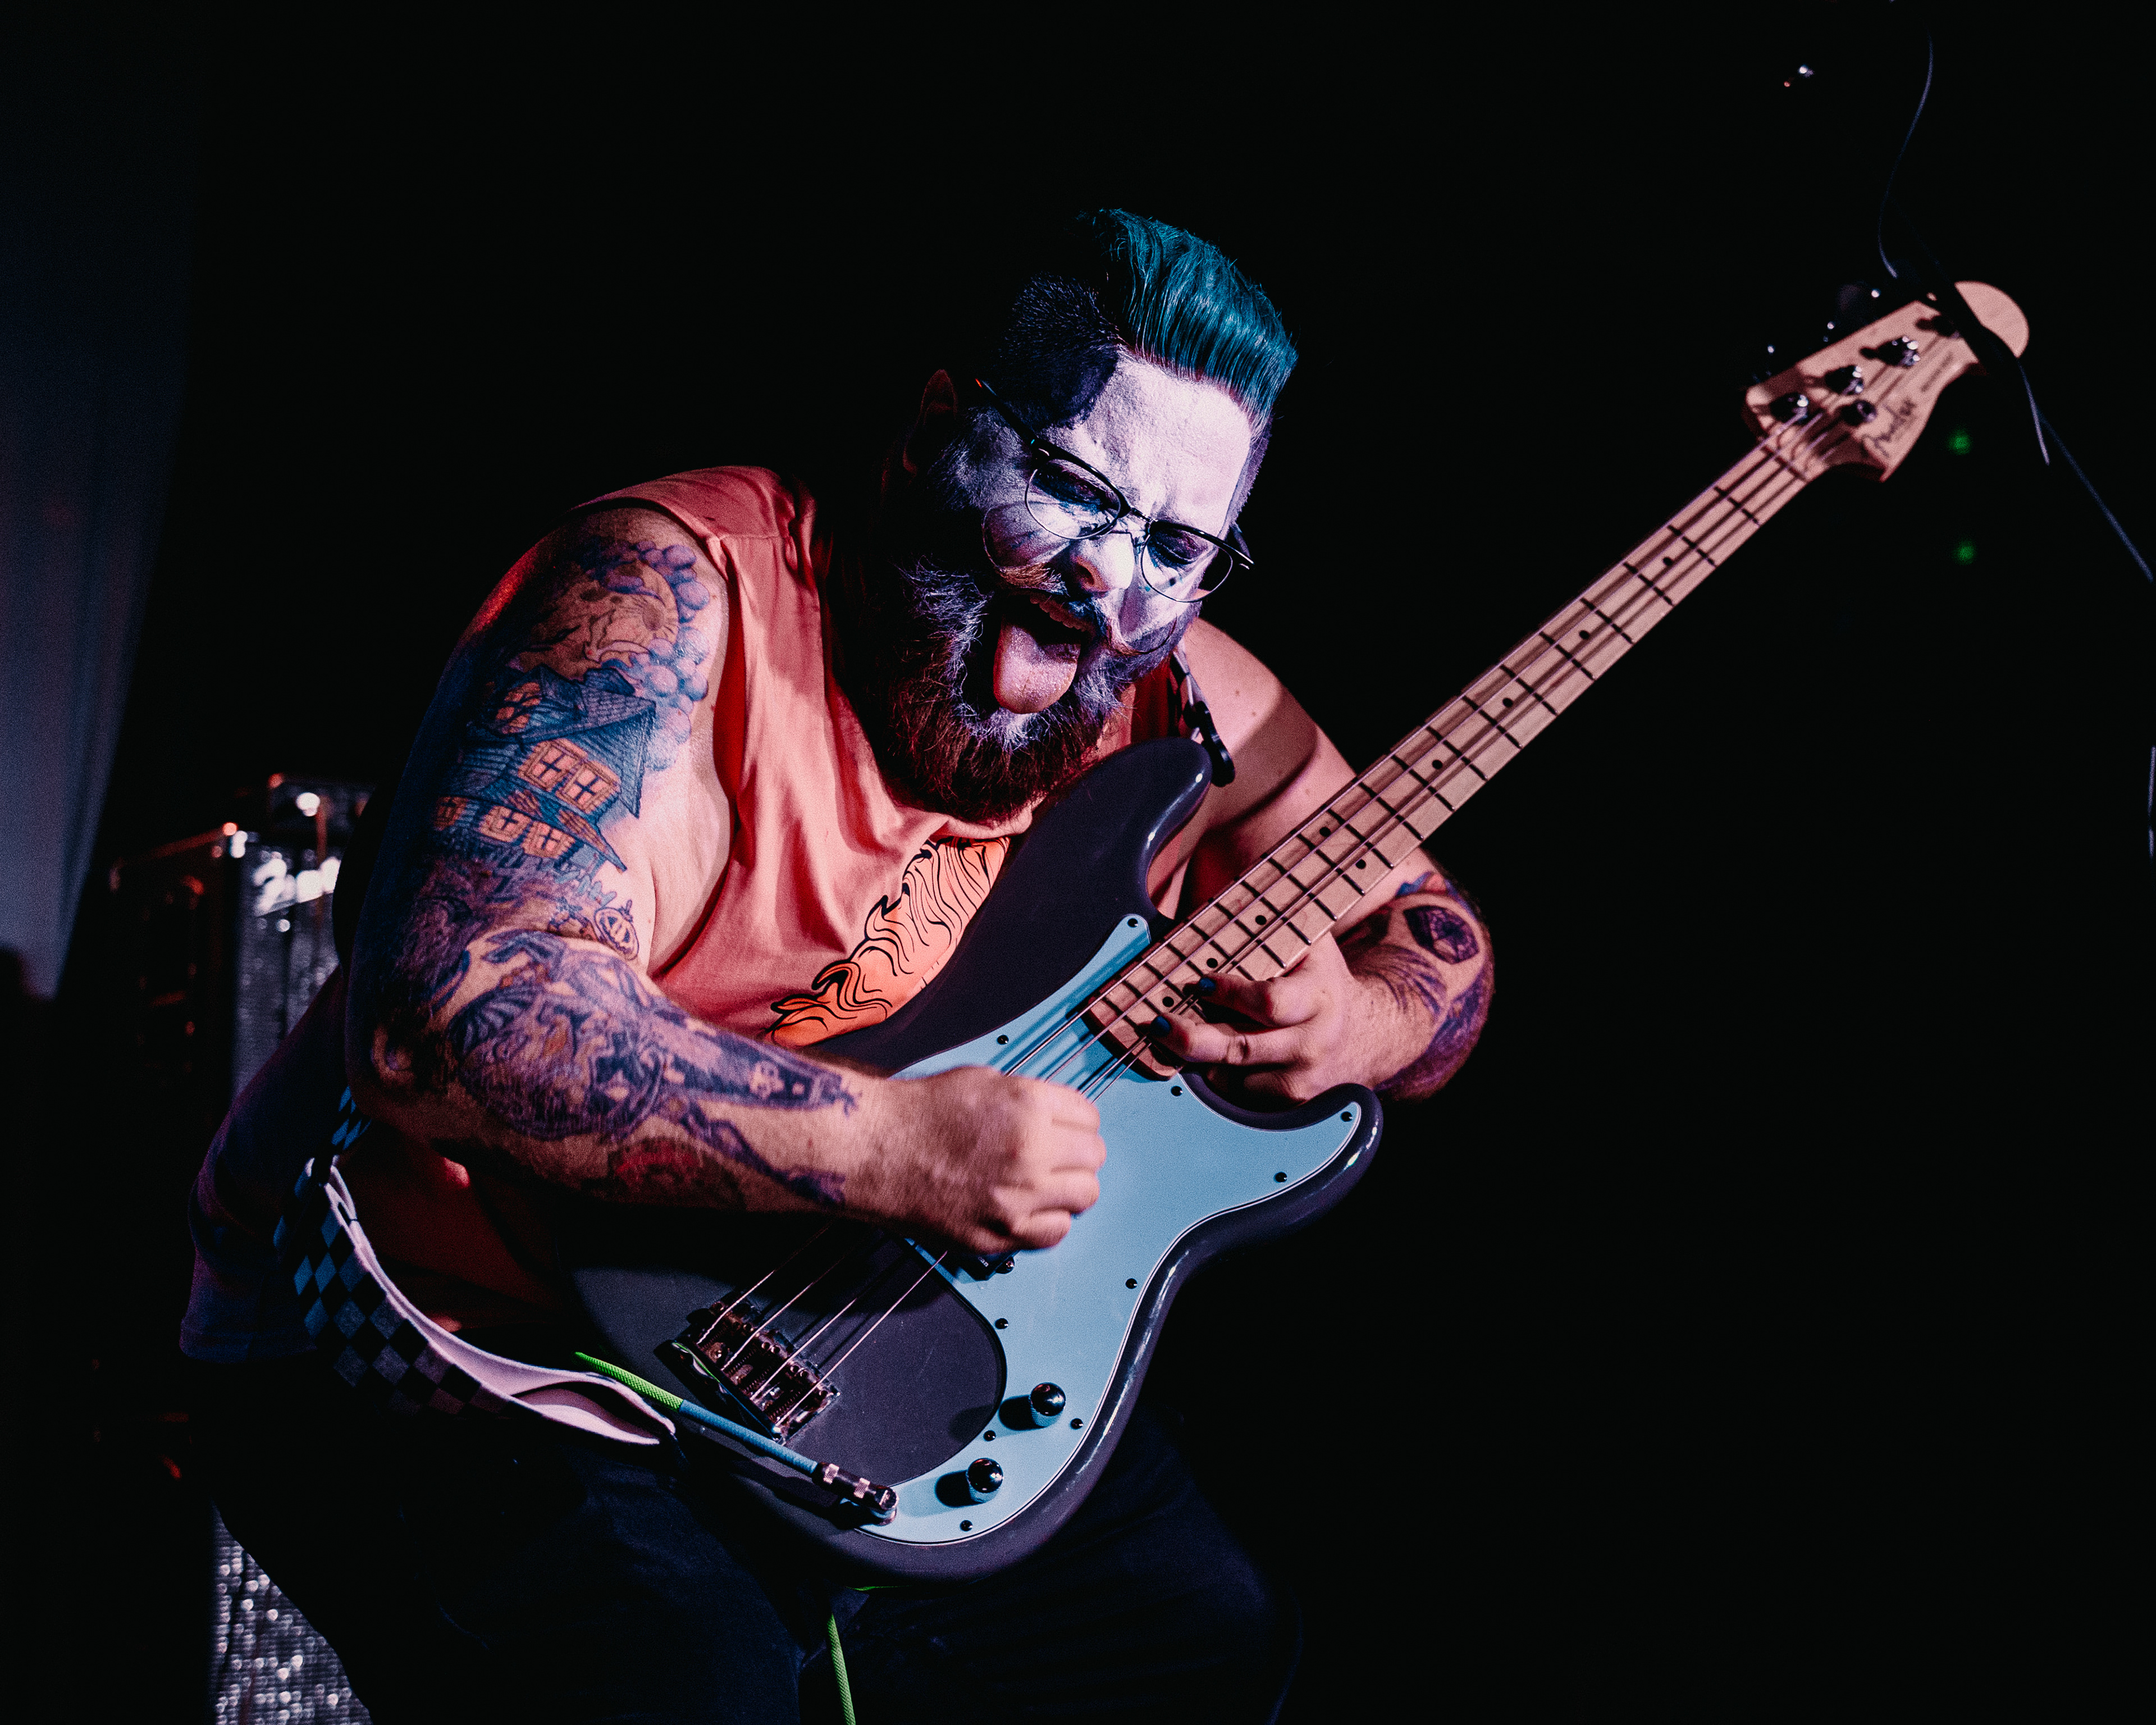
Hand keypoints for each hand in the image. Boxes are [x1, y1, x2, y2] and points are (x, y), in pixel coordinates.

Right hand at [857, 1067, 1106, 1252]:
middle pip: (1094, 1157)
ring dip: (1068, 1188)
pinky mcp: (998, 1234)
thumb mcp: (984, 1081)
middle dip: (1077, 1153)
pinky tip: (1025, 1206)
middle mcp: (1029, 1152)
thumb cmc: (920, 1113)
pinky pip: (1055, 1232)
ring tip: (1041, 1182)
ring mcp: (1015, 1198)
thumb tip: (1063, 1117)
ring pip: (1084, 1196)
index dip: (1076, 1122)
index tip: (1064, 1128)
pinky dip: (1047, 1220)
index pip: (1090, 1117)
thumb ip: (1031, 1099)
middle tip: (1054, 1155)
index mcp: (1028, 1106)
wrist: (874, 1150)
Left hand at [1146, 932, 1406, 1104]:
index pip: (1270, 1002)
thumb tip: (1213, 897)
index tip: (1200, 983)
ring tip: (1170, 1039)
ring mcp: (1302, 1080)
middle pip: (1243, 1048)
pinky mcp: (1291, 1105)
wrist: (1363, 1033)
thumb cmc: (1318, 979)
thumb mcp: (1307, 943)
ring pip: (1234, 1079)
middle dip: (1194, 1038)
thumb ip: (1268, 925)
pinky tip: (1199, 1060)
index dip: (1231, 994)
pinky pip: (1241, 1097)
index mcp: (1317, 997)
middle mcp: (1312, 1043)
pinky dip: (1215, 1079)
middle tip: (1160, 1024)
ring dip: (1197, 1060)